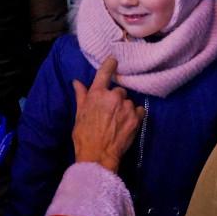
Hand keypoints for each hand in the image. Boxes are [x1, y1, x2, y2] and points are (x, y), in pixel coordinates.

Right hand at [71, 57, 143, 171]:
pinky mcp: (137, 118)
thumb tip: (77, 82)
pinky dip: (135, 115)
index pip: (105, 72)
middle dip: (115, 99)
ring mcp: (127, 107)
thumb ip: (81, 96)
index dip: (110, 65)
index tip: (114, 61)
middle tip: (110, 113)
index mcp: (97, 94)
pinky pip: (139, 110)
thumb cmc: (84, 135)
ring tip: (118, 122)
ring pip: (129, 102)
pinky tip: (127, 124)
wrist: (98, 155)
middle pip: (119, 91)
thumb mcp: (79, 114)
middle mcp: (113, 96)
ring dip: (125, 108)